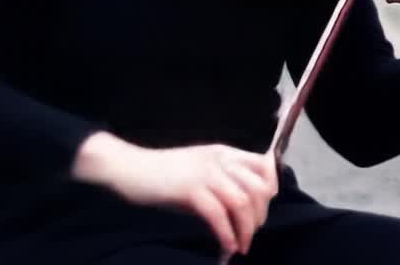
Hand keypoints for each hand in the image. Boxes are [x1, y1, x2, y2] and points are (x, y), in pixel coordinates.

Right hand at [72, 131, 278, 255]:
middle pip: (258, 188)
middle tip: (250, 234)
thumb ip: (223, 182)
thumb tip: (246, 209)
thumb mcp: (200, 172)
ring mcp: (205, 173)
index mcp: (224, 152)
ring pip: (242, 202)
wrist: (129, 168)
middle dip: (260, 215)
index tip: (263, 210)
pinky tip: (227, 246)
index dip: (271, 189)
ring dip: (246, 229)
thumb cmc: (164, 174)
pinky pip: (218, 214)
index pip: (264, 165)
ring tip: (241, 246)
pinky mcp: (189, 189)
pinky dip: (226, 233)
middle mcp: (220, 160)